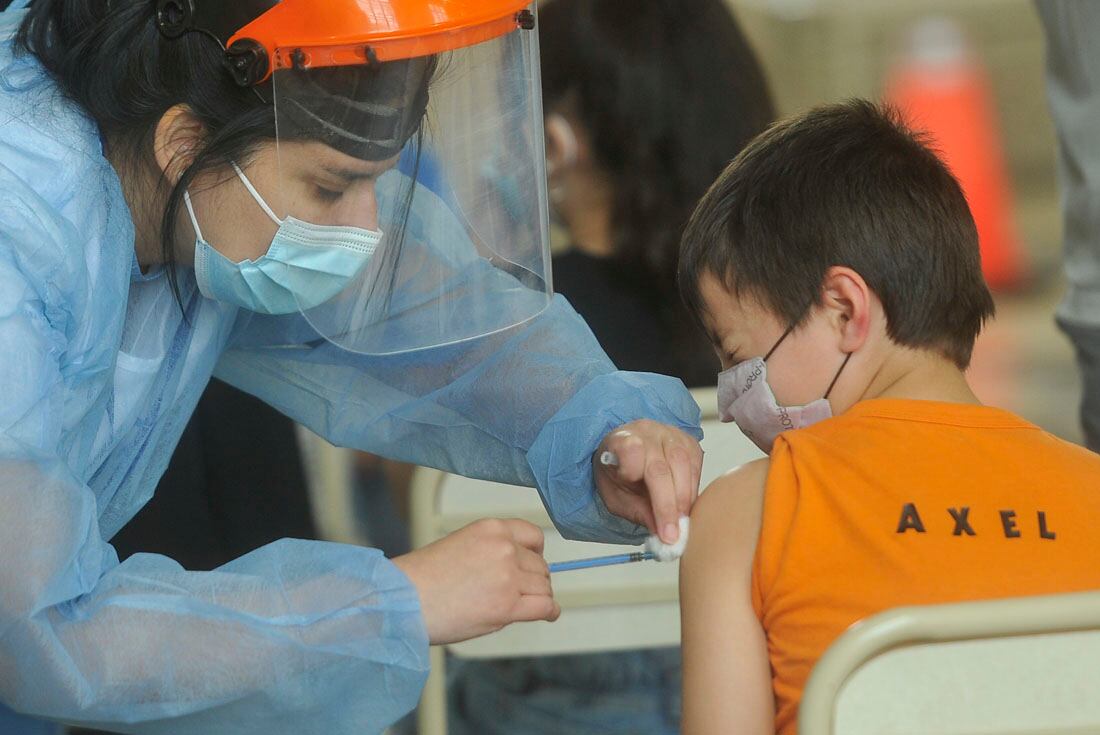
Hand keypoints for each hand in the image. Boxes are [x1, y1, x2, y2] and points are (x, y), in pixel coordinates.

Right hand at [392, 518, 558, 644]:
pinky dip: (550, 612)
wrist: (403, 600)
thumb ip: (492, 552)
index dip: (536, 553)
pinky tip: (547, 615)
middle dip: (534, 579)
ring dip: (539, 597)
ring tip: (527, 606)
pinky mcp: (507, 606)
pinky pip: (544, 607)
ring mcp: (508, 577)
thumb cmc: (423, 578)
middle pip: (540, 565)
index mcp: (491, 529)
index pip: (534, 536)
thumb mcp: (462, 545)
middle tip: (521, 592)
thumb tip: (518, 570)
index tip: (533, 563)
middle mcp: (504, 548)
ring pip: (544, 587)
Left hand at [595, 420, 702, 542]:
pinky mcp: (688, 440)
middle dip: (668, 505)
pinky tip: (687, 504)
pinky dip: (693, 489)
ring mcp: (669, 433)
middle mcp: (645, 431)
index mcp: (619, 441)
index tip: (643, 501)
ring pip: (683, 464)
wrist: (628, 451)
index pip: (630, 452)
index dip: (643, 484)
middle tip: (672, 533)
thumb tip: (662, 534)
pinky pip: (696, 465)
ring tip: (681, 522)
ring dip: (684, 498)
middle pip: (660, 468)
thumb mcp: (617, 498)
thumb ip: (638, 513)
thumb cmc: (619, 474)